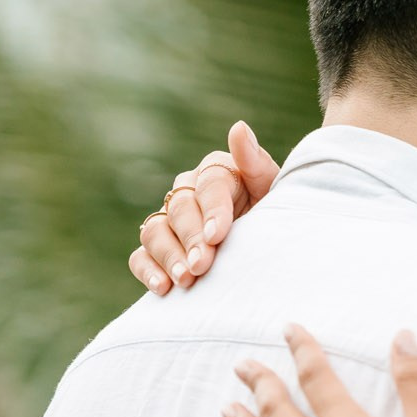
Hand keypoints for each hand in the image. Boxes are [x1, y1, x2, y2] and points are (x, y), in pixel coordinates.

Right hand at [132, 120, 278, 293]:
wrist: (270, 246)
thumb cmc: (275, 213)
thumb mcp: (274, 189)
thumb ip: (255, 162)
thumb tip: (238, 128)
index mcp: (217, 171)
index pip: (209, 184)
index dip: (212, 210)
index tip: (218, 235)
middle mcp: (188, 191)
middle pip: (179, 209)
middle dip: (190, 238)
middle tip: (202, 265)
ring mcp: (169, 220)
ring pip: (155, 231)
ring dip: (169, 256)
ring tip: (186, 280)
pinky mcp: (159, 248)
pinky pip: (141, 256)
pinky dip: (148, 270)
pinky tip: (163, 288)